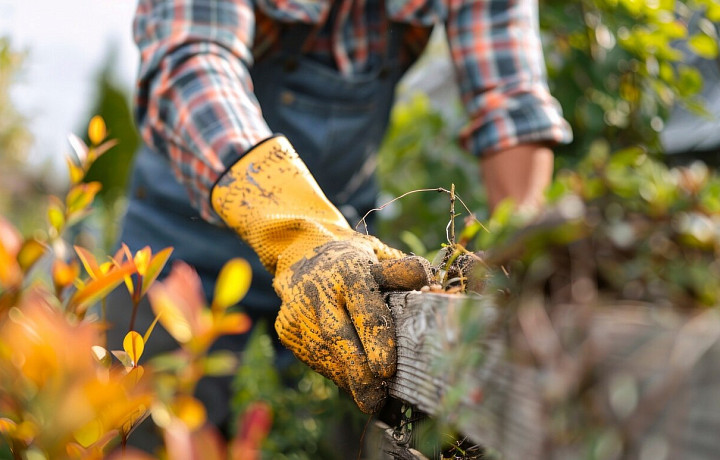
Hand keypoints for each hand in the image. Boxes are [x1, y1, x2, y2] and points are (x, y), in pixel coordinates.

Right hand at [211, 136, 429, 411]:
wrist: (302, 250)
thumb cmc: (353, 260)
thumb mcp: (377, 255)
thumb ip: (401, 271)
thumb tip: (427, 278)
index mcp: (349, 271)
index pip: (365, 308)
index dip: (377, 340)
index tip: (387, 371)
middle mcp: (319, 290)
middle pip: (338, 336)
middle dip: (358, 371)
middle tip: (376, 400)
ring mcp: (297, 308)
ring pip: (320, 351)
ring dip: (344, 378)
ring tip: (369, 400)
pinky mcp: (286, 325)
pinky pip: (308, 356)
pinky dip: (330, 373)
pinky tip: (349, 385)